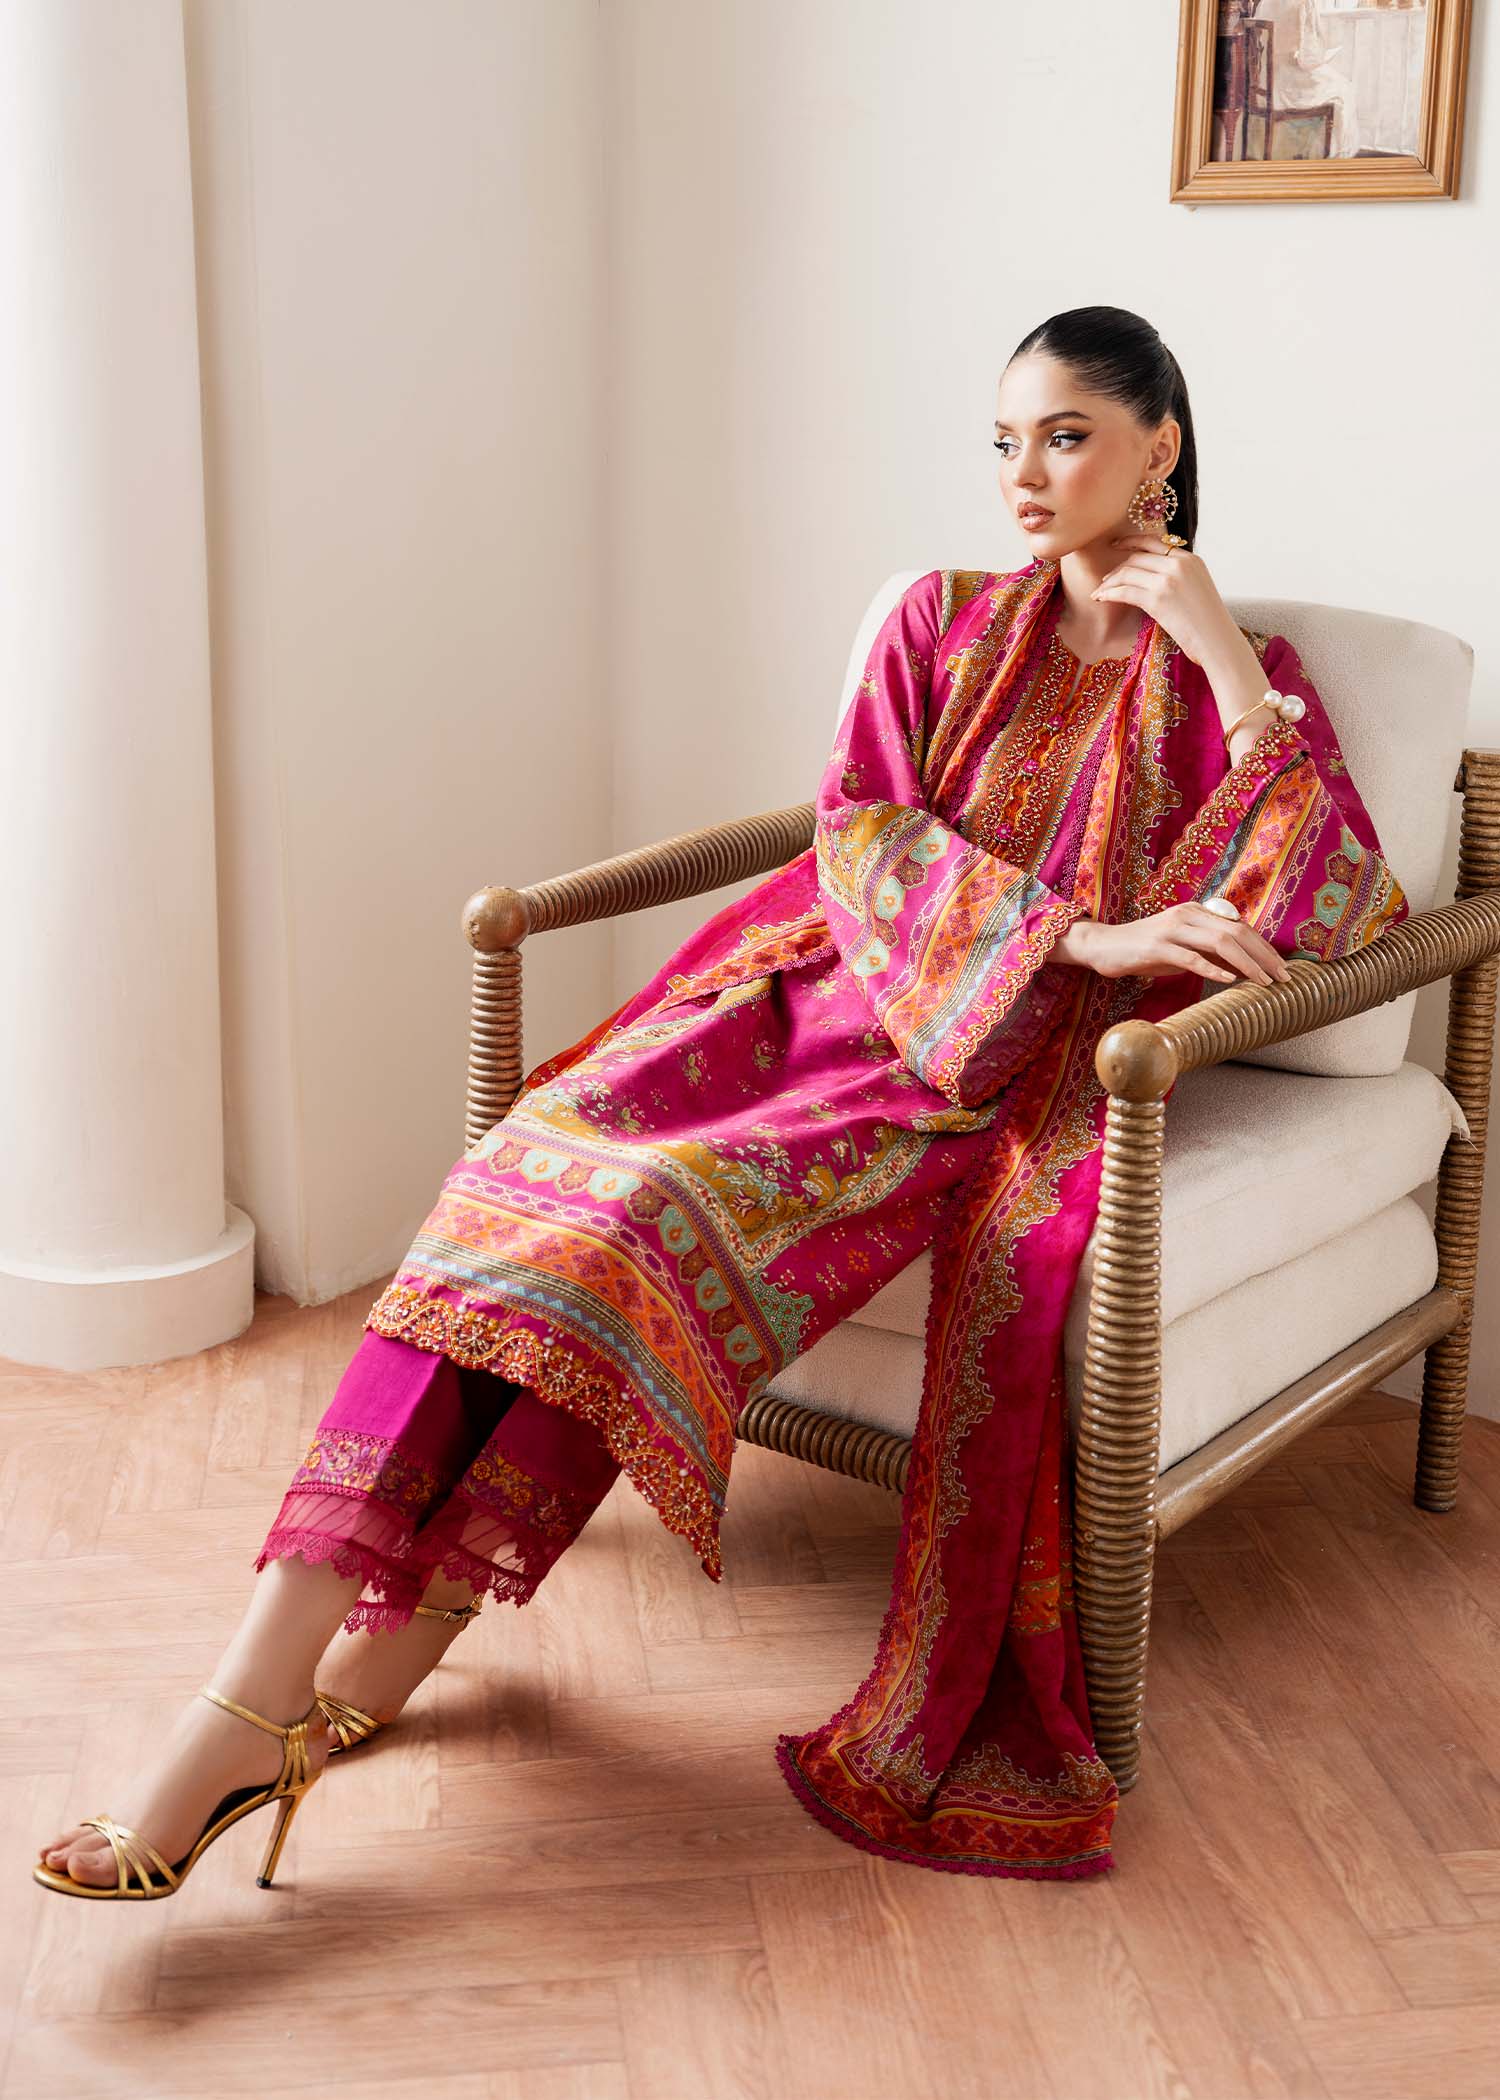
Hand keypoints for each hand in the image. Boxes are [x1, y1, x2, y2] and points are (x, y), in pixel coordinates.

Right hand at [1060, 904, 1292, 986]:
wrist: (1104, 946)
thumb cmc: (1145, 949)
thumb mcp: (1183, 947)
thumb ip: (1210, 951)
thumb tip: (1243, 966)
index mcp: (1197, 912)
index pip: (1239, 927)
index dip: (1264, 947)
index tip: (1281, 967)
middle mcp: (1188, 915)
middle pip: (1236, 932)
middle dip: (1264, 956)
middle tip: (1283, 977)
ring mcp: (1172, 929)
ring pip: (1219, 942)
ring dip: (1247, 963)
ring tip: (1264, 981)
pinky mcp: (1157, 947)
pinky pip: (1191, 957)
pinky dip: (1213, 969)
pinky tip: (1229, 980)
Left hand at [1091, 532, 1241, 669]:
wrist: (1219, 642)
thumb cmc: (1209, 624)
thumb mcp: (1198, 589)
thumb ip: (1179, 577)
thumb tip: (1153, 578)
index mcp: (1191, 559)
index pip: (1154, 542)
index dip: (1130, 541)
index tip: (1116, 546)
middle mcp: (1179, 564)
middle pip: (1137, 557)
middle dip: (1117, 568)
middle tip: (1105, 580)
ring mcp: (1168, 580)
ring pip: (1127, 572)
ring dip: (1109, 582)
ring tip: (1099, 592)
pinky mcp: (1158, 599)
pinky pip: (1124, 590)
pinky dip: (1109, 593)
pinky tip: (1100, 598)